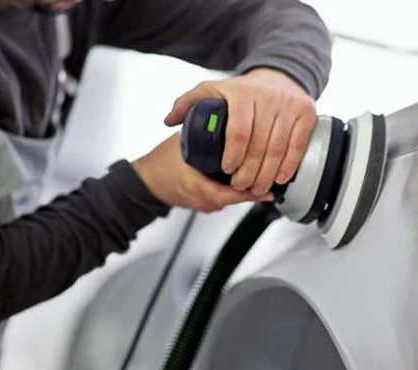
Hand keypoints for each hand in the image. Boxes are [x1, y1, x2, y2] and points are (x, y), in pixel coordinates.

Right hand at [132, 133, 272, 212]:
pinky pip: (226, 199)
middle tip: (270, 178)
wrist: (146, 183)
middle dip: (254, 187)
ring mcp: (205, 206)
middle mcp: (205, 200)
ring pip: (233, 199)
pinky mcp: (205, 206)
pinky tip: (243, 180)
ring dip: (246, 189)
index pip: (233, 191)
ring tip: (261, 177)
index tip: (267, 179)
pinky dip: (235, 191)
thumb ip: (203, 131)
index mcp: (199, 186)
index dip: (252, 185)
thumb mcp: (182, 143)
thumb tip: (225, 116)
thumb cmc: (161, 165)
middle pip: (238, 197)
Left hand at [165, 68, 316, 195]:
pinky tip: (279, 178)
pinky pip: (298, 145)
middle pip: (258, 145)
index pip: (238, 131)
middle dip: (249, 172)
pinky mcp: (306, 113)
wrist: (278, 78)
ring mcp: (289, 105)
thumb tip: (169, 121)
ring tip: (256, 187)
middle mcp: (267, 96)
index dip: (233, 156)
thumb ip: (188, 104)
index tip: (228, 170)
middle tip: (241, 185)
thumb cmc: (242, 92)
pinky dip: (289, 166)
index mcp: (241, 92)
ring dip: (267, 175)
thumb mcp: (212, 90)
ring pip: (278, 149)